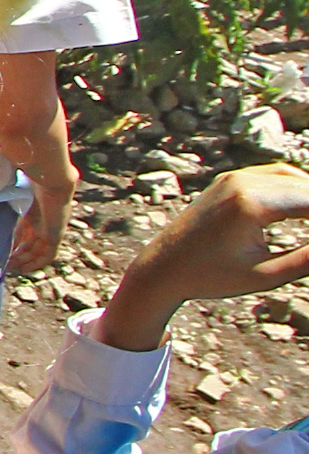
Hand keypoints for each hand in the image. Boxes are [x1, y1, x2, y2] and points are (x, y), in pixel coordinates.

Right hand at [10, 173, 78, 275]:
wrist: (50, 178)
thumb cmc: (29, 180)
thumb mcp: (6, 193)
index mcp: (31, 211)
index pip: (22, 231)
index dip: (12, 242)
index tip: (1, 250)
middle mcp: (41, 222)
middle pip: (30, 243)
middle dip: (17, 254)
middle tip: (3, 263)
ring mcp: (49, 229)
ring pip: (37, 251)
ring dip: (24, 261)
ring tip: (10, 268)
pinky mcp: (56, 235)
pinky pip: (48, 255)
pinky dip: (36, 264)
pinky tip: (23, 269)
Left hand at [98, 165, 308, 351]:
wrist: (160, 268)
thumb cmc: (210, 277)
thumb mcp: (267, 276)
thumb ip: (308, 259)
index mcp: (251, 204)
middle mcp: (242, 182)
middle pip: (306, 185)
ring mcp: (234, 177)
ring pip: (293, 176)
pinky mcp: (230, 180)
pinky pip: (276, 176)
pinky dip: (299, 188)